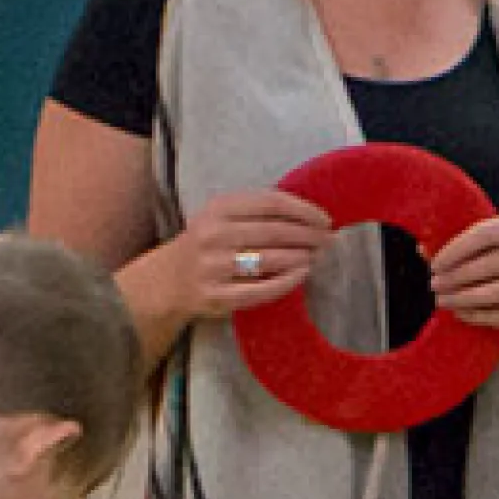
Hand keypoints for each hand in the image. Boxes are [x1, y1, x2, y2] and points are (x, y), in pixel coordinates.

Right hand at [170, 188, 334, 322]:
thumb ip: (256, 213)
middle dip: (309, 236)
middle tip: (330, 241)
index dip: (304, 210)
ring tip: (318, 257)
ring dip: (302, 258)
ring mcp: (214, 266)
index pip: (271, 203)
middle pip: (275, 231)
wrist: (167, 280)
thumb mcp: (221, 218)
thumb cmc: (206, 244)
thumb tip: (309, 216)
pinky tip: (302, 275)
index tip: (326, 220)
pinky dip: (287, 282)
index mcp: (218, 208)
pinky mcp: (217, 295)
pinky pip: (261, 289)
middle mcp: (214, 234)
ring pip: (270, 260)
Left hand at [431, 213, 498, 334]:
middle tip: (435, 285)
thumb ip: (476, 247)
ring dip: (467, 298)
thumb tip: (423, 249)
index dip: (457, 248)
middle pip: (494, 262)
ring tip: (444, 301)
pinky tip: (464, 314)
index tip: (435, 263)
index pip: (488, 232)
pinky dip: (483, 316)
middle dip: (458, 276)